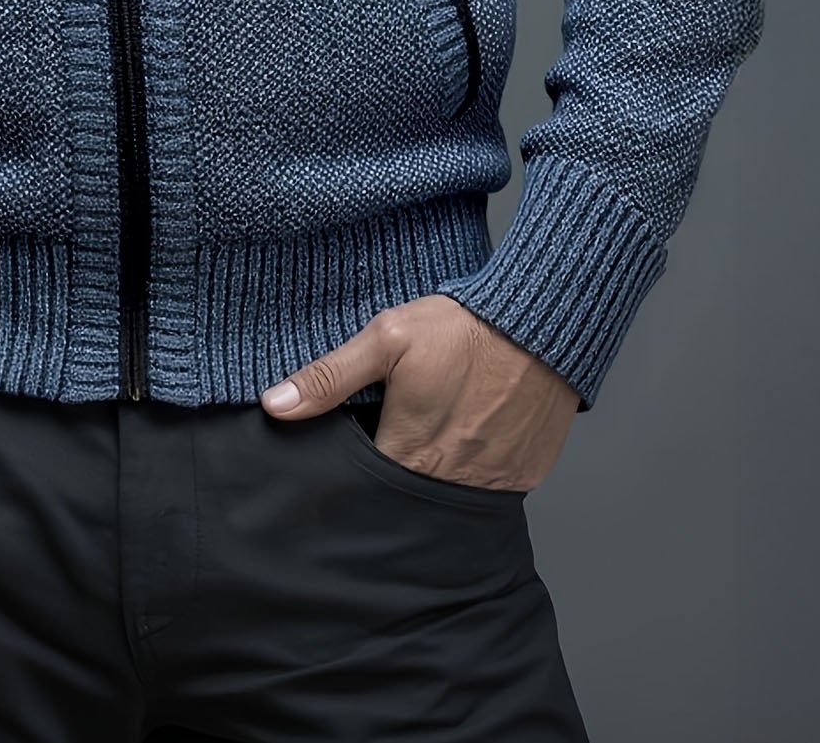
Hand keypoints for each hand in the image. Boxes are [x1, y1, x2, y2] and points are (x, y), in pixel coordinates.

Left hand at [259, 294, 577, 493]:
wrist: (544, 322)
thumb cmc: (465, 327)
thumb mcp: (388, 338)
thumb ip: (330, 377)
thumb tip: (275, 405)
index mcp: (408, 451)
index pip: (364, 484)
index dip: (352, 472)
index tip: (351, 453)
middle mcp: (449, 479)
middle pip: (404, 495)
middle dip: (390, 478)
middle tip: (394, 437)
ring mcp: (492, 483)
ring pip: (446, 497)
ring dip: (433, 475)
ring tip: (431, 437)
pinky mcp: (523, 475)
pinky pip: (488, 489)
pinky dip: (475, 472)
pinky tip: (468, 438)